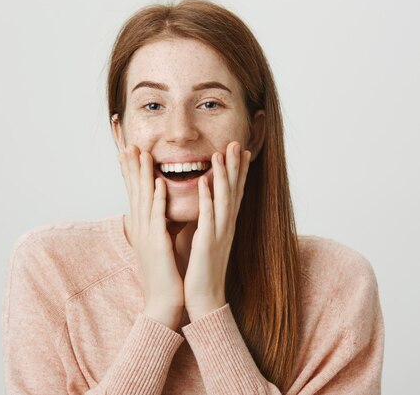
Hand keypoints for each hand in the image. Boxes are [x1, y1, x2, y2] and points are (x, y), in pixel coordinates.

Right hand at [118, 144, 183, 329]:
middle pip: (135, 191)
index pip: (136, 194)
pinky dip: (157, 199)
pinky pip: (157, 218)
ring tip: (141, 154)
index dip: (132, 173)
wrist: (162, 303)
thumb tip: (163, 212)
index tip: (130, 152)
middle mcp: (141, 228)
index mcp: (143, 228)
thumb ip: (159, 227)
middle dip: (132, 167)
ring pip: (143, 199)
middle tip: (128, 144)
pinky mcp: (157, 245)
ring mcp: (147, 236)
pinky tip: (157, 183)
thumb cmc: (164, 276)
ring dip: (142, 175)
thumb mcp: (159, 246)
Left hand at [184, 141, 250, 322]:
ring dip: (223, 175)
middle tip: (236, 142)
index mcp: (224, 226)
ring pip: (224, 199)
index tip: (239, 150)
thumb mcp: (207, 241)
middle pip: (235, 191)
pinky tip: (205, 182)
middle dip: (235, 166)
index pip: (234, 193)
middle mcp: (226, 227)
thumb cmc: (203, 271)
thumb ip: (208, 223)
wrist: (205, 299)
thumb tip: (206, 205)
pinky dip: (207, 198)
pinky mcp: (208, 244)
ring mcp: (219, 234)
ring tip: (221, 152)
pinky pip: (208, 217)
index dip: (237, 171)